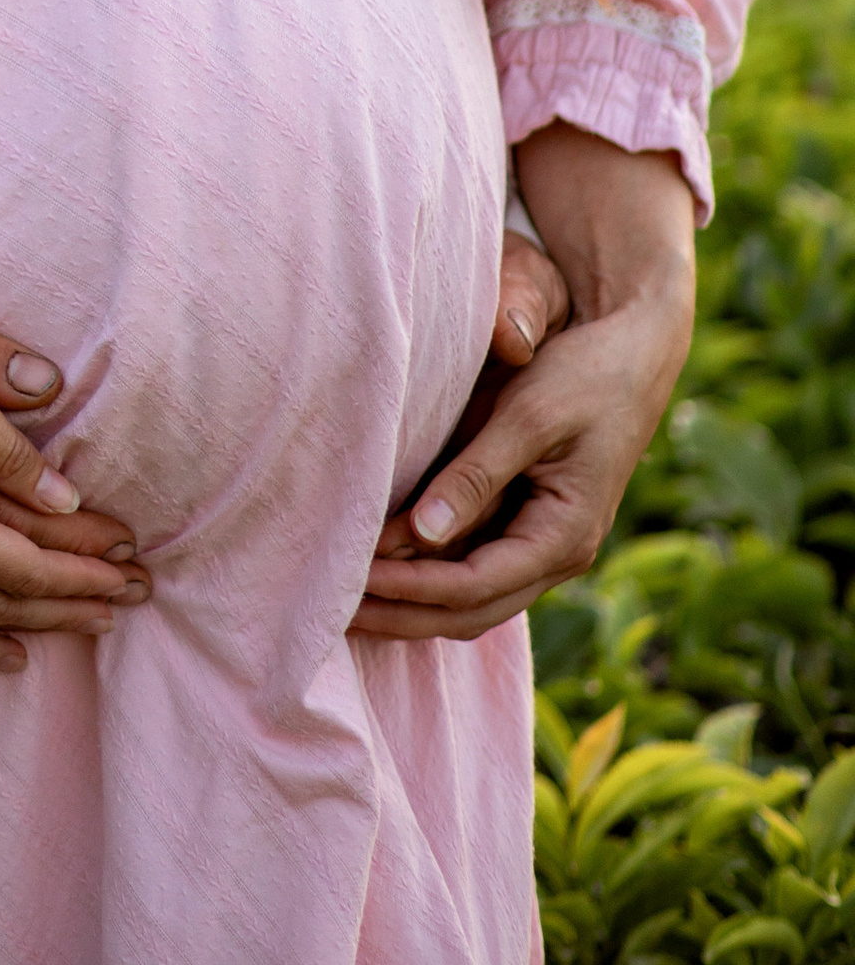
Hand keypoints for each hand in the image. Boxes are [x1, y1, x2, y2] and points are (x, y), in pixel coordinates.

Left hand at [356, 127, 693, 643]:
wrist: (632, 350)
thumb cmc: (583, 374)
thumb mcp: (528, 416)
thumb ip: (476, 475)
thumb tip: (421, 534)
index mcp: (565, 537)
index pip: (474, 586)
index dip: (409, 587)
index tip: (352, 578)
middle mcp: (557, 557)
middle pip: (469, 612)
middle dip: (400, 614)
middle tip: (331, 609)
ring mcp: (542, 546)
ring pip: (469, 602)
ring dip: (409, 605)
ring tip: (343, 600)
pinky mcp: (526, 525)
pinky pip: (472, 570)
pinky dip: (427, 578)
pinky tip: (382, 569)